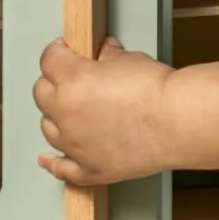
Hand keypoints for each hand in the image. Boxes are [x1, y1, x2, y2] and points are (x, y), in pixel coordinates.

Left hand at [33, 38, 173, 185]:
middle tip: (69, 77)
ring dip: (55, 116)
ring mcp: (75, 143)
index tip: (63, 50)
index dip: (56, 51)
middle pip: (42, 92)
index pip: (48, 59)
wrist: (177, 122)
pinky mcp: (90, 168)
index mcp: (71, 79)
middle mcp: (66, 112)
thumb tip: (104, 53)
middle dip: (53, 81)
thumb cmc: (155, 90)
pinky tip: (47, 160)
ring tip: (70, 110)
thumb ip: (105, 56)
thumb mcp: (125, 58)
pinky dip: (52, 163)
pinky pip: (61, 169)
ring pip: (48, 127)